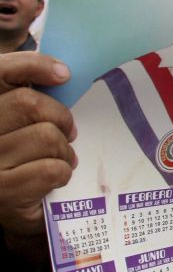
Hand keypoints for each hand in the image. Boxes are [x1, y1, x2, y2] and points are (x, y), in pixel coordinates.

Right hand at [0, 53, 76, 246]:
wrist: (6, 206)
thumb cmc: (18, 157)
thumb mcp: (18, 122)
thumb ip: (30, 95)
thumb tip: (61, 72)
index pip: (1, 70)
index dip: (34, 65)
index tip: (63, 75)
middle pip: (29, 103)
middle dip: (59, 118)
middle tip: (66, 132)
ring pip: (46, 137)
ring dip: (63, 150)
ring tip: (58, 158)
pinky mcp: (2, 192)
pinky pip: (52, 169)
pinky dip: (62, 172)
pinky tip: (53, 178)